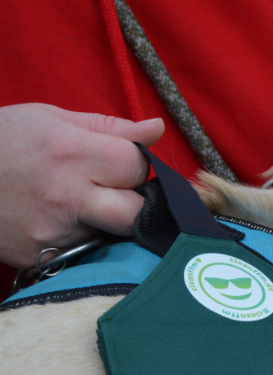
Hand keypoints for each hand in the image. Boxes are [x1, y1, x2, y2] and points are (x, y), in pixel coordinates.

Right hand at [0, 104, 163, 268]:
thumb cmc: (1, 140)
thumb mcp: (50, 119)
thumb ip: (109, 128)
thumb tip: (156, 129)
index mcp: (70, 152)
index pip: (137, 166)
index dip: (136, 165)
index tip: (120, 163)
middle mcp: (65, 195)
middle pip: (137, 212)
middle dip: (136, 203)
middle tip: (116, 192)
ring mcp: (54, 231)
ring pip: (114, 235)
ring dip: (111, 222)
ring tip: (84, 203)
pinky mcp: (43, 256)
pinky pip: (86, 251)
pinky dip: (84, 237)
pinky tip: (63, 220)